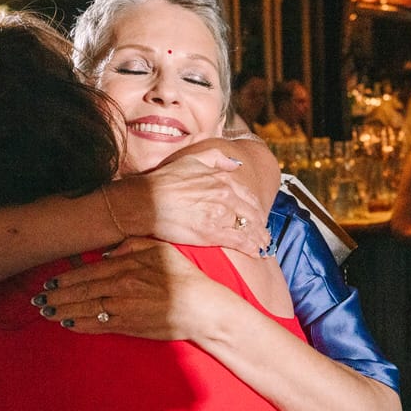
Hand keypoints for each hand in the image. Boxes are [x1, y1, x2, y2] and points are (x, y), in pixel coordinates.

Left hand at [33, 238, 226, 340]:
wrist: (202, 308)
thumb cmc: (183, 277)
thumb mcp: (160, 250)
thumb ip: (132, 245)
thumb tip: (108, 252)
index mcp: (125, 267)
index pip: (87, 272)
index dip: (65, 279)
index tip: (49, 282)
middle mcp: (120, 288)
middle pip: (80, 292)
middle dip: (56, 297)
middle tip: (38, 300)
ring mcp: (122, 309)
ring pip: (84, 310)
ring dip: (62, 311)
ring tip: (46, 313)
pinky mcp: (129, 327)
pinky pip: (98, 327)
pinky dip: (80, 326)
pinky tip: (67, 325)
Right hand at [109, 150, 271, 254]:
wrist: (145, 200)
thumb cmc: (164, 181)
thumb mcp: (191, 160)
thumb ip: (216, 158)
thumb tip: (236, 163)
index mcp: (222, 179)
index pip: (248, 196)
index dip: (256, 209)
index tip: (259, 217)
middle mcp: (225, 196)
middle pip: (252, 213)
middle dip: (261, 226)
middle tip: (265, 236)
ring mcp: (220, 214)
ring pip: (249, 228)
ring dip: (259, 238)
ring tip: (263, 246)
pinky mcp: (212, 233)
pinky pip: (239, 241)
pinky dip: (251, 247)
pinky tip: (256, 252)